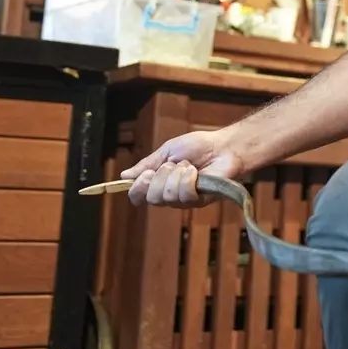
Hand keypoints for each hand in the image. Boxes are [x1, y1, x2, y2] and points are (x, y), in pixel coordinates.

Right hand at [120, 130, 244, 207]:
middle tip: (173, 165)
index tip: (145, 173)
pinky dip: (189, 178)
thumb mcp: (167, 151)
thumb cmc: (199, 147)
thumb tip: (124, 176)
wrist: (223, 147)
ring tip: (189, 166)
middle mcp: (168, 195)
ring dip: (177, 175)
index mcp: (158, 182)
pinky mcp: (199, 202)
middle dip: (160, 176)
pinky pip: (184, 195)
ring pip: (167, 196)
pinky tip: (197, 172)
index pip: (137, 196)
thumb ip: (146, 164)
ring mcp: (184, 200)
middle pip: (150, 197)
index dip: (137, 187)